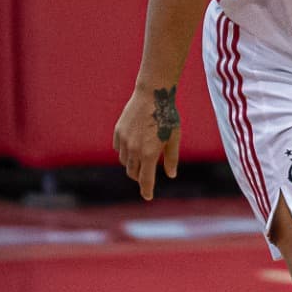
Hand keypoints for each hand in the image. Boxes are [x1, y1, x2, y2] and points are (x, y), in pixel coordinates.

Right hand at [112, 85, 181, 200]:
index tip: (147, 197)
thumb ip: (171, 158)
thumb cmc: (168, 116)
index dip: (146, 190)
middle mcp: (134, 149)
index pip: (146, 179)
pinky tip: (133, 146)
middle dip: (140, 177)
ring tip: (142, 158)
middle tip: (147, 176)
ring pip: (124, 162)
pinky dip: (125, 152)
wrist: (152, 95)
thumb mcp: (174, 138)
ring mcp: (123, 141)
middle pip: (133, 173)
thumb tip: (170, 175)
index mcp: (149, 153)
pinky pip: (118, 149)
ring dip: (132, 165)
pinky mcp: (117, 132)